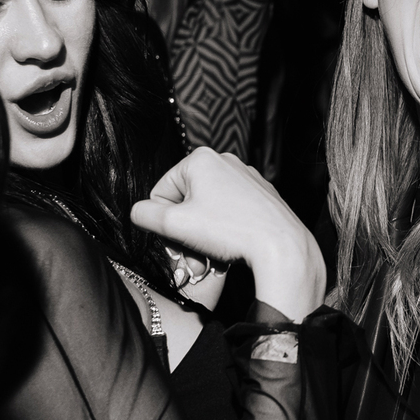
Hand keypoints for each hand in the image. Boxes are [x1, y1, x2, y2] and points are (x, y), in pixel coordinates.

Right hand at [131, 146, 325, 320]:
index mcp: (200, 159)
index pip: (162, 192)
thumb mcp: (174, 224)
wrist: (280, 246)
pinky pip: (231, 214)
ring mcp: (247, 178)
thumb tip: (139, 212)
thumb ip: (145, 215)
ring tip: (209, 260)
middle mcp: (225, 162)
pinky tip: (229, 251)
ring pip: (208, 211)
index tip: (175, 242)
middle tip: (190, 259)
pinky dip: (224, 233)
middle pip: (186, 202)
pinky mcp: (262, 196)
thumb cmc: (230, 231)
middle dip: (184, 234)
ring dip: (202, 238)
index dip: (163, 222)